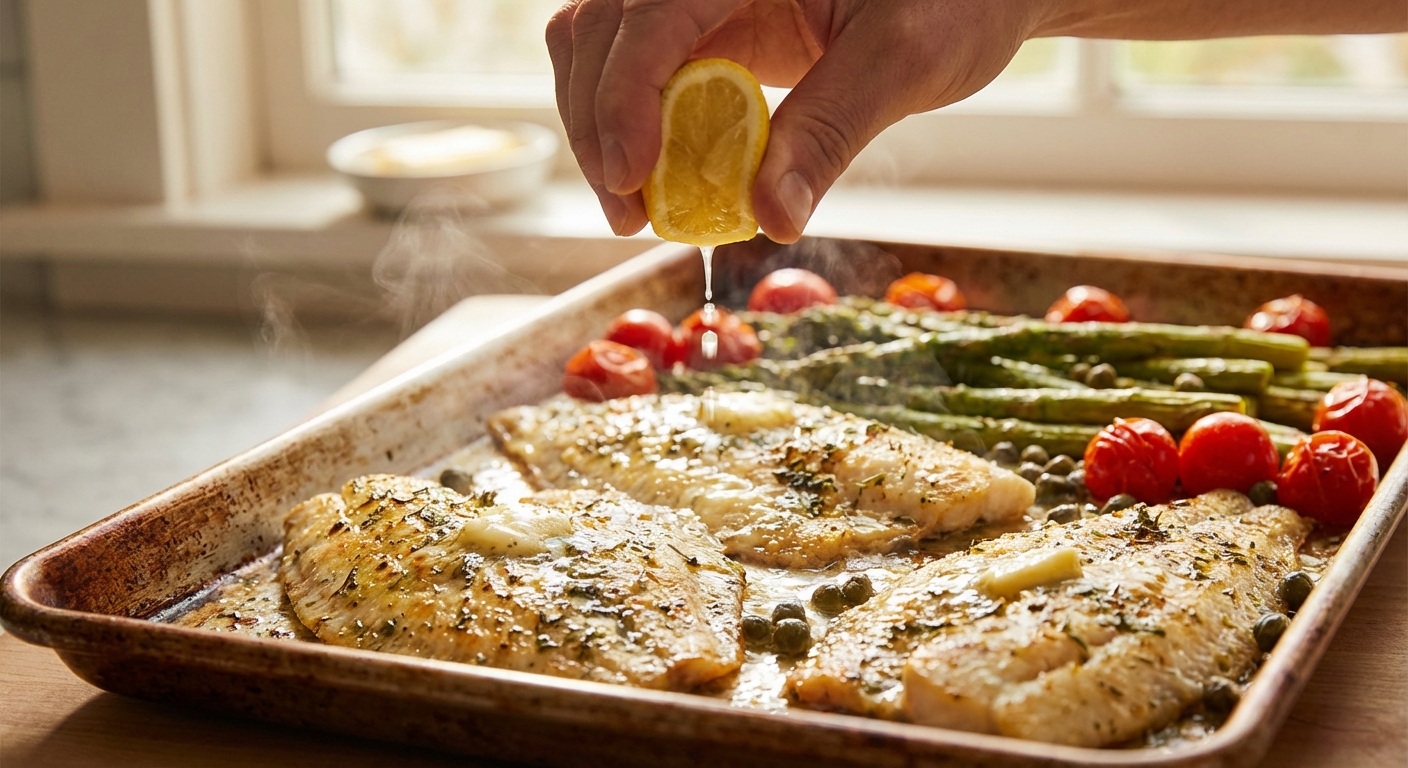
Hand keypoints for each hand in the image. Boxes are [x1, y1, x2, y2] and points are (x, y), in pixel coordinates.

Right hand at [547, 0, 1045, 241]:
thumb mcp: (905, 59)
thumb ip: (831, 131)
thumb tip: (771, 218)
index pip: (652, 11)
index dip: (625, 94)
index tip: (630, 176)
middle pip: (600, 28)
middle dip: (598, 123)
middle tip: (629, 213)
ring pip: (600, 44)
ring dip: (600, 126)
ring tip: (636, 206)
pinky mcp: (708, 25)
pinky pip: (639, 68)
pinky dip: (633, 124)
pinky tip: (658, 176)